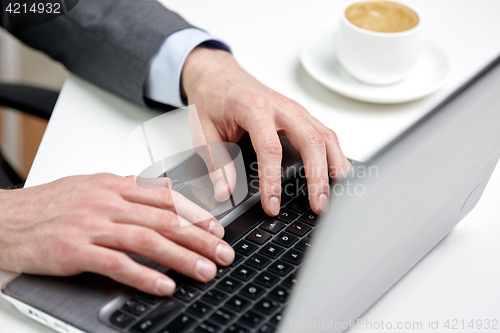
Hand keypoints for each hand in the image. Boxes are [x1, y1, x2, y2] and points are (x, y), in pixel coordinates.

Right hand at [0, 174, 233, 295]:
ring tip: (205, 271)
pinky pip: (118, 264)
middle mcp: (109, 203)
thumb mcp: (95, 185)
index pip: (167, 198)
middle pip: (165, 220)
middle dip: (200, 239)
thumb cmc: (51, 204)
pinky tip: (164, 285)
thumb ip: (132, 187)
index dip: (197, 214)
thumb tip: (166, 189)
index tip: (217, 229)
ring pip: (148, 240)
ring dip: (182, 258)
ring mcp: (93, 226)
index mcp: (116, 186)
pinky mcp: (76, 251)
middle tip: (223, 253)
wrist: (7, 217)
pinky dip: (145, 276)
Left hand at [182, 46, 350, 215]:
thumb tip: (226, 192)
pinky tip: (338, 174)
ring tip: (339, 195)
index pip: (270, 149)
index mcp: (254, 108)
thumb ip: (217, 163)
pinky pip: (325, 134)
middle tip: (319, 206)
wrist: (218, 74)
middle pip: (311, 141)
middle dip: (318, 177)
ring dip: (335, 166)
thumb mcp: (203, 131)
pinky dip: (335, 155)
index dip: (272, 181)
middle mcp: (281, 106)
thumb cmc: (213, 99)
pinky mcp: (301, 115)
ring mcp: (295, 109)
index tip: (272, 205)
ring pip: (326, 136)